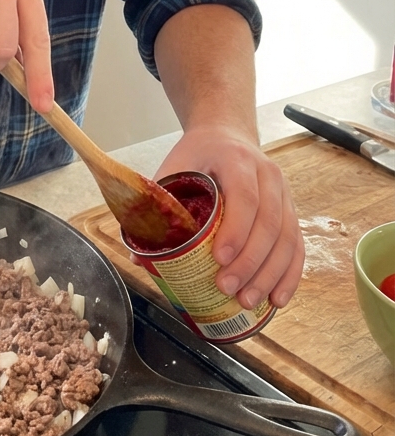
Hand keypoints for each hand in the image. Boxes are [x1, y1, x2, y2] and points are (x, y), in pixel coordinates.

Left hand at [155, 125, 304, 308]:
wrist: (226, 134)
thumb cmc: (199, 155)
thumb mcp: (175, 167)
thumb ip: (157, 206)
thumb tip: (139, 258)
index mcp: (237, 160)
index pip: (244, 196)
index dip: (236, 230)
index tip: (219, 259)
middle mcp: (267, 174)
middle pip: (269, 222)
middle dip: (250, 261)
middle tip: (228, 289)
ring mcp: (284, 193)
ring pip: (287, 237)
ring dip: (270, 274)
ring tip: (249, 301)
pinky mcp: (290, 210)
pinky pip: (297, 245)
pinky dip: (290, 274)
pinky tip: (277, 298)